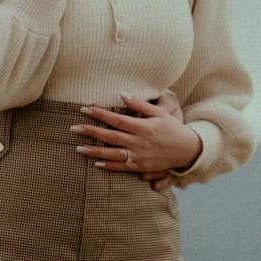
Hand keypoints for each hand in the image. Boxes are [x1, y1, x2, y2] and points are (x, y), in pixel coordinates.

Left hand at [72, 92, 202, 189]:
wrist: (187, 150)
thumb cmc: (171, 128)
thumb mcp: (159, 112)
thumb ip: (139, 104)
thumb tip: (122, 94)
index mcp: (142, 127)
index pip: (116, 119)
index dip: (100, 114)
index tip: (84, 110)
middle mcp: (138, 142)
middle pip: (110, 136)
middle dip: (90, 131)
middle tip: (73, 128)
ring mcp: (139, 156)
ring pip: (112, 154)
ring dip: (94, 151)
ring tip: (78, 148)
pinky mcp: (140, 167)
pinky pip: (122, 167)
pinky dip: (109, 166)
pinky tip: (96, 163)